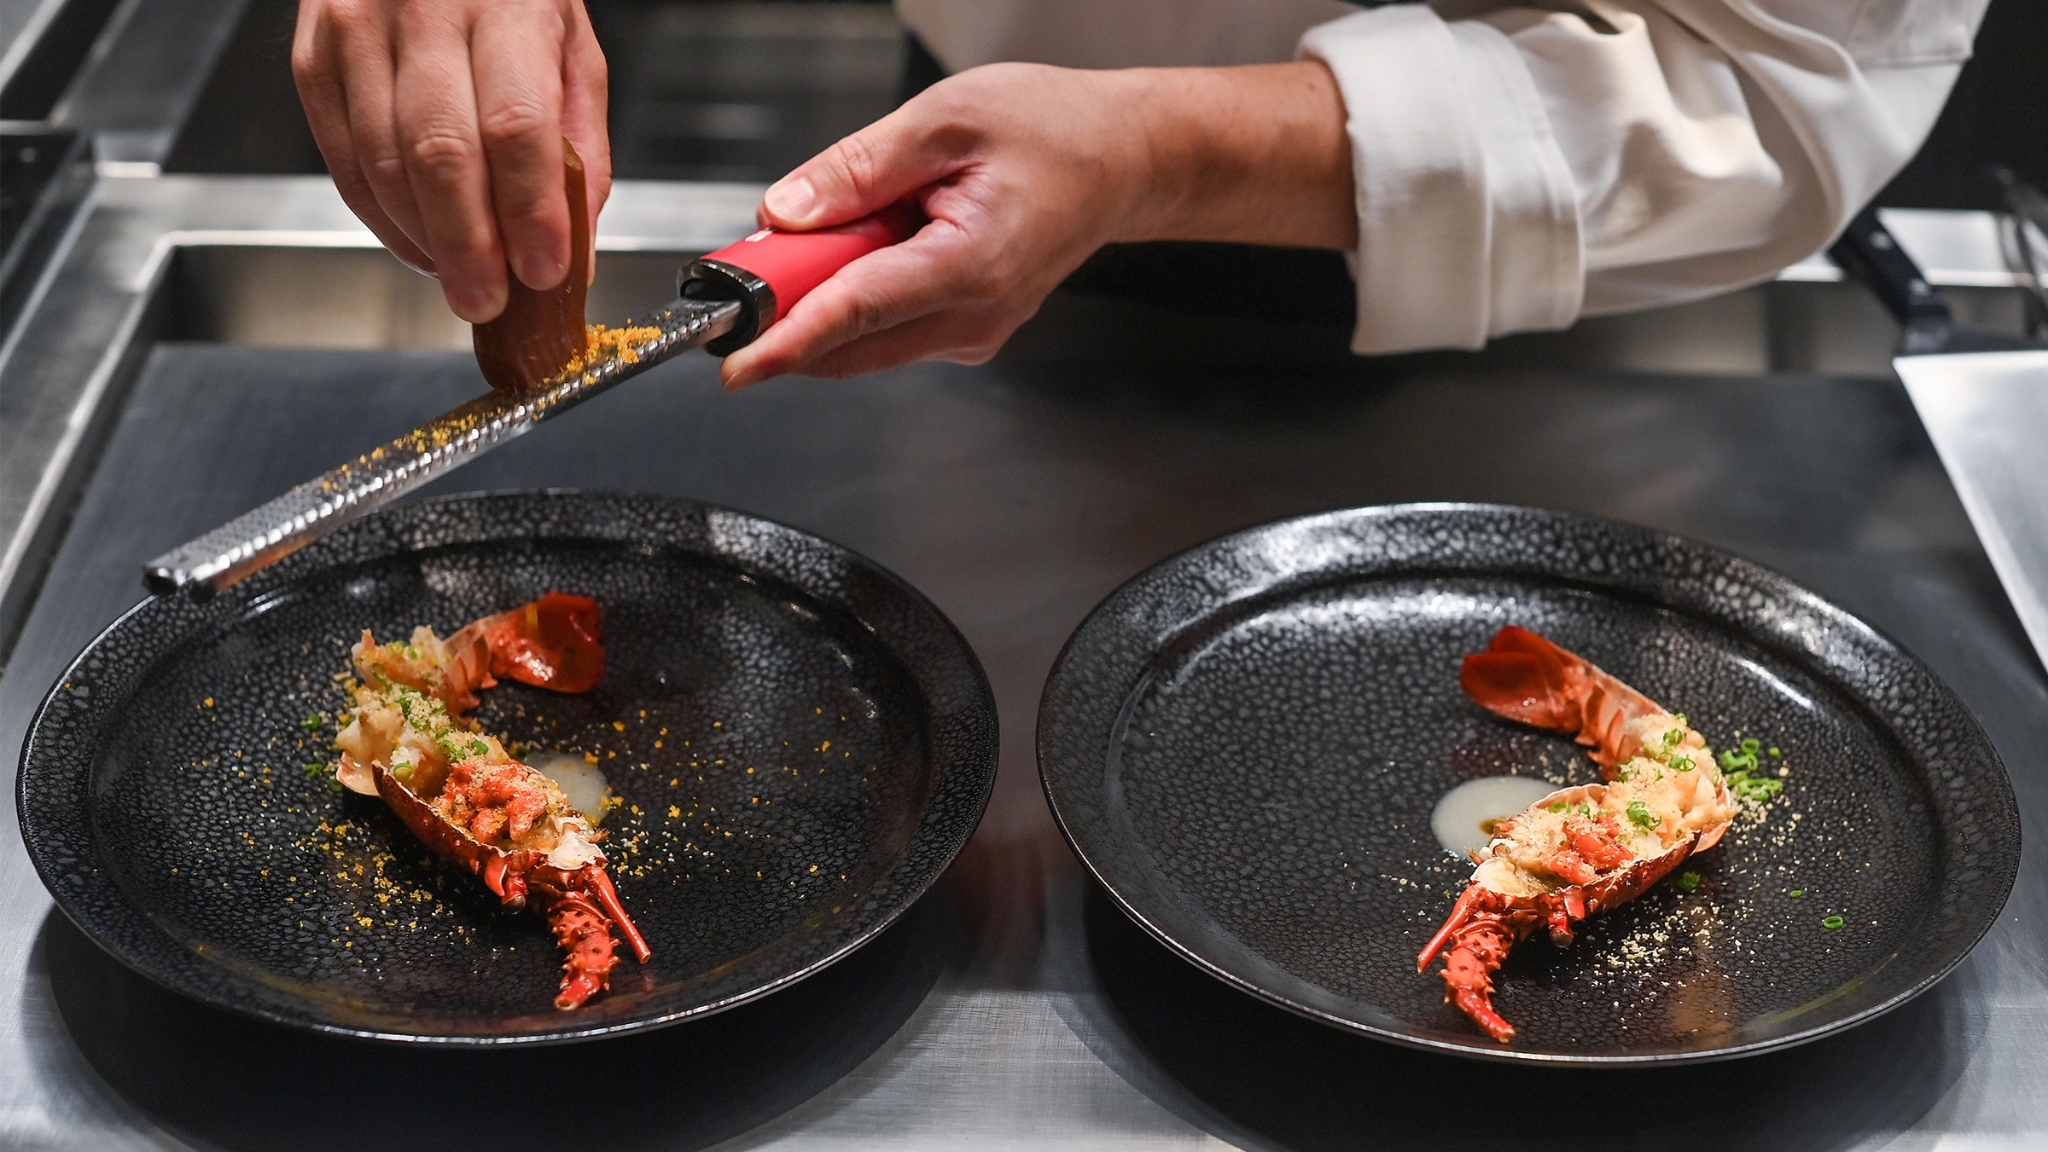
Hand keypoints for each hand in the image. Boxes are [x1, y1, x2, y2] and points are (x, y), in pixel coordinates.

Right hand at [292, 0, 608, 322]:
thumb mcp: (572, 48)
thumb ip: (580, 145)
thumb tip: (574, 244)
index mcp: (506, 7)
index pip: (515, 126)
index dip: (529, 211)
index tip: (543, 271)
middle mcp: (424, 10)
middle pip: (440, 153)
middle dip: (468, 246)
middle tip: (489, 301)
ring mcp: (356, 29)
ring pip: (383, 163)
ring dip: (425, 240)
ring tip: (461, 279)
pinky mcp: (313, 54)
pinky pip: (342, 158)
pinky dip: (382, 217)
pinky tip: (419, 243)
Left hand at [720, 60, 1353, 388]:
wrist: (1122, 160)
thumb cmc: (1053, 132)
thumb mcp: (946, 118)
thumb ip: (860, 169)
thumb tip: (787, 212)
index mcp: (972, 264)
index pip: (858, 312)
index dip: (789, 338)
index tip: (738, 362)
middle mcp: (974, 316)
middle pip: (850, 340)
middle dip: (789, 308)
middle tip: (758, 256)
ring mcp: (972, 333)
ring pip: (864, 341)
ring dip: (825, 296)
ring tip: (850, 220)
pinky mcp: (966, 332)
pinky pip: (887, 329)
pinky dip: (856, 296)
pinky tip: (877, 241)